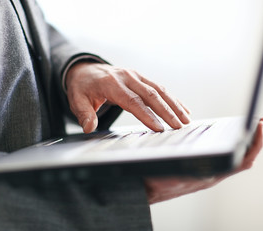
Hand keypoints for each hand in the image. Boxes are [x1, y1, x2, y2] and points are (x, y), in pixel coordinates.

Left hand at [66, 62, 190, 132]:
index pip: (132, 101)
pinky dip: (173, 99)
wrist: (86, 70)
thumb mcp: (77, 100)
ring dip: (174, 105)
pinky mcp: (142, 78)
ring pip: (159, 90)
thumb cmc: (83, 87)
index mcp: (111, 83)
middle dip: (167, 112)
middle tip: (178, 126)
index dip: (147, 115)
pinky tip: (184, 109)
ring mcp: (136, 76)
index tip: (159, 128)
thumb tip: (89, 127)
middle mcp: (127, 77)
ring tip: (186, 120)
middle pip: (151, 95)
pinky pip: (160, 88)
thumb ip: (84, 114)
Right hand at [145, 118, 262, 203]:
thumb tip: (205, 166)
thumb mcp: (170, 172)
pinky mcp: (205, 168)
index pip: (244, 160)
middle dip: (256, 139)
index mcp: (211, 175)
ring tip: (252, 126)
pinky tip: (230, 135)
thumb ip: (186, 170)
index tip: (261, 124)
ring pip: (237, 156)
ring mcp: (211, 171)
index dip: (256, 142)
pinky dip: (233, 144)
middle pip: (245, 156)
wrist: (147, 187)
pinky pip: (226, 156)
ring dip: (247, 141)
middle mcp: (215, 173)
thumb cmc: (156, 180)